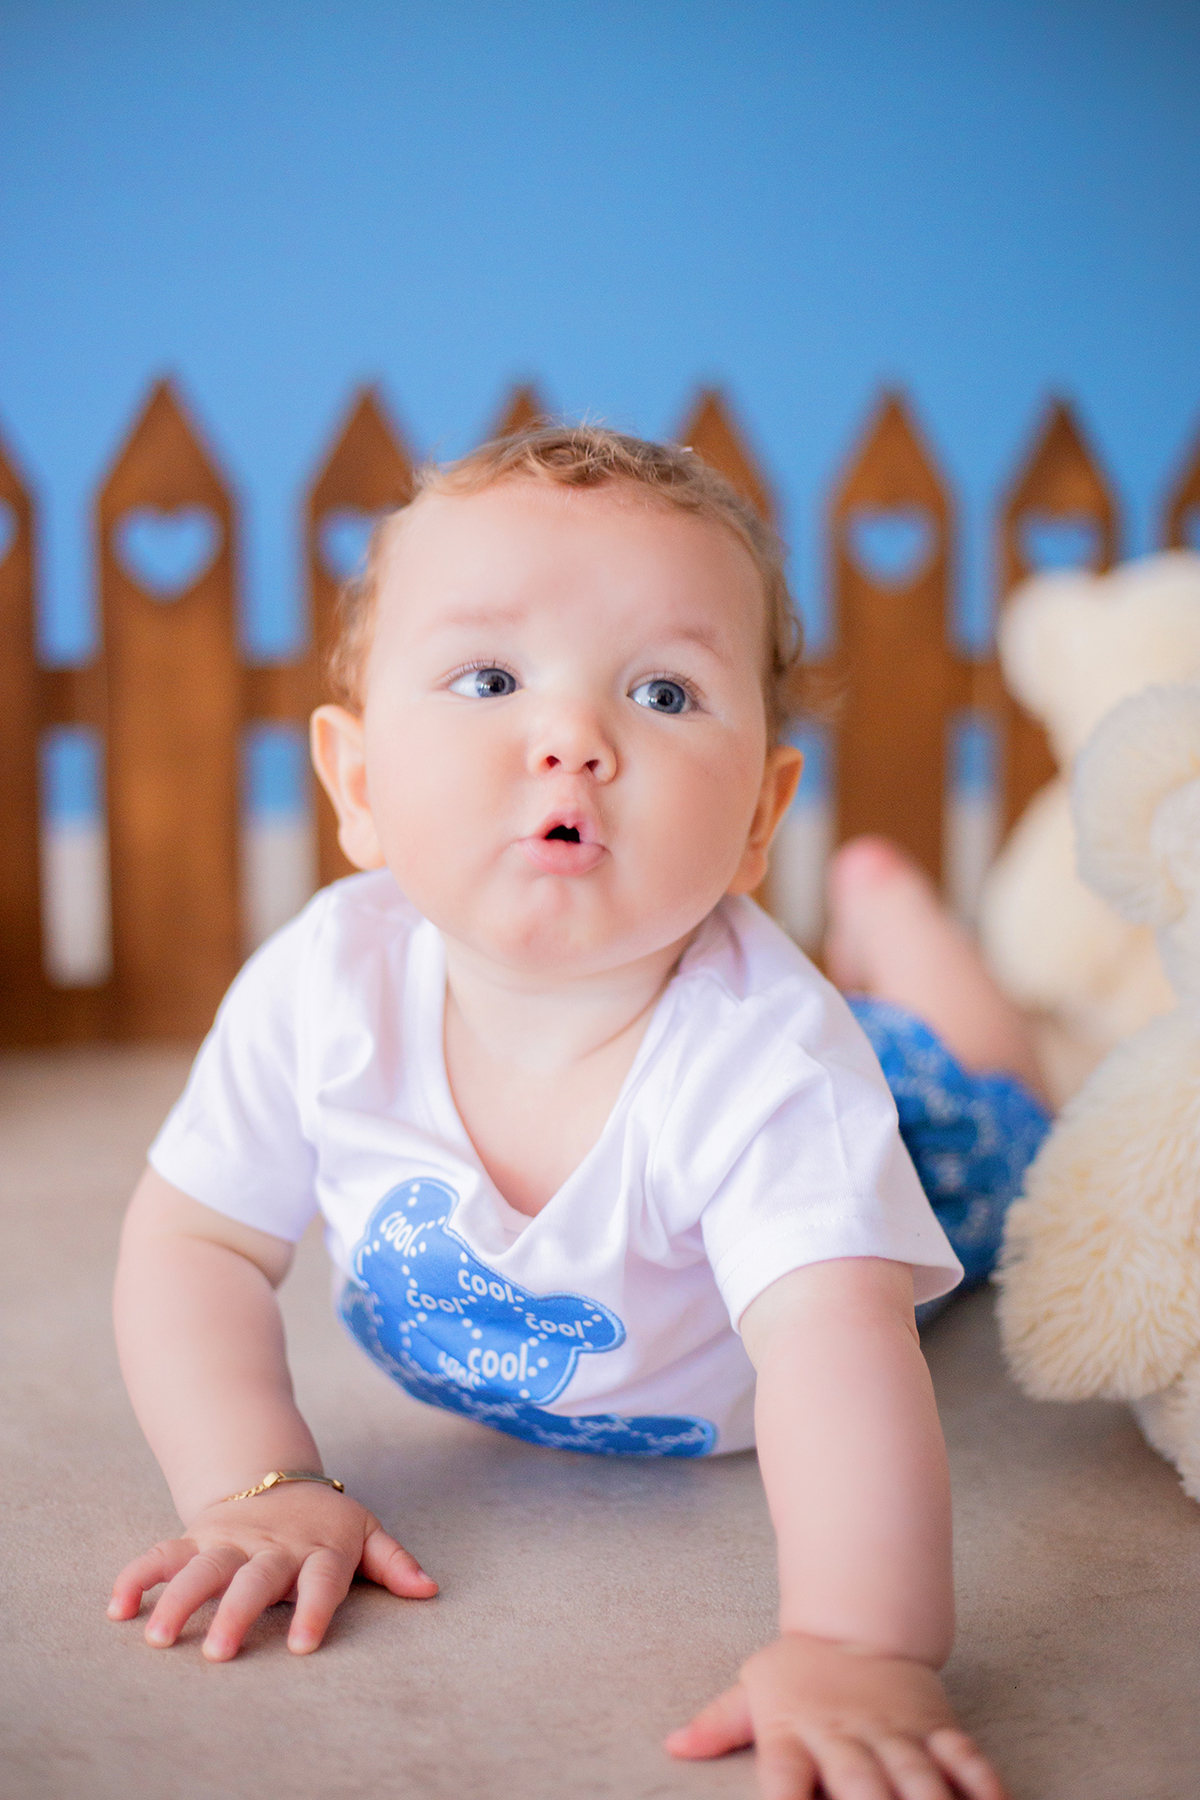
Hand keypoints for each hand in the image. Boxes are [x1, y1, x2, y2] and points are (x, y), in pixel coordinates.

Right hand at [107, 1482, 437, 1659]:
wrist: (273, 1477)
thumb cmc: (325, 1523)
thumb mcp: (365, 1531)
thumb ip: (393, 1562)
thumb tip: (429, 1589)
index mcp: (317, 1549)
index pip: (320, 1581)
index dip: (313, 1609)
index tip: (301, 1644)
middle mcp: (271, 1547)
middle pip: (254, 1580)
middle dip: (236, 1614)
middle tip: (220, 1654)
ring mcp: (230, 1541)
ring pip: (202, 1568)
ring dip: (179, 1600)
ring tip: (159, 1637)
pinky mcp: (196, 1538)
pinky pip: (163, 1554)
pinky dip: (138, 1575)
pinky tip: (118, 1606)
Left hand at [665, 1632, 1006, 1799]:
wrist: (860, 1618)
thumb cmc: (799, 1670)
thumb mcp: (753, 1690)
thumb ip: (719, 1723)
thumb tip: (673, 1744)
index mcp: (795, 1732)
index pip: (783, 1777)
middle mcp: (845, 1737)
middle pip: (858, 1784)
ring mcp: (894, 1732)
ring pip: (916, 1776)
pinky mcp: (935, 1726)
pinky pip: (964, 1757)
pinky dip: (982, 1784)